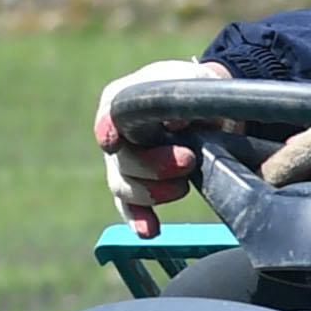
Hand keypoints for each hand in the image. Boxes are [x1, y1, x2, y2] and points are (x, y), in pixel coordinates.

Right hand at [92, 55, 214, 224]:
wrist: (203, 106)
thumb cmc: (192, 86)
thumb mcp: (192, 80)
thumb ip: (185, 94)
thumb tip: (178, 122)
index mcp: (121, 99)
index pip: (108, 115)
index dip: (107, 129)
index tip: (112, 141)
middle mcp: (115, 134)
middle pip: (121, 159)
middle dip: (153, 166)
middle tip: (188, 160)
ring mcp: (123, 164)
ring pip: (123, 187)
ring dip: (153, 193)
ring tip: (183, 187)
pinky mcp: (137, 188)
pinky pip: (131, 208)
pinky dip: (139, 219)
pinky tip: (150, 230)